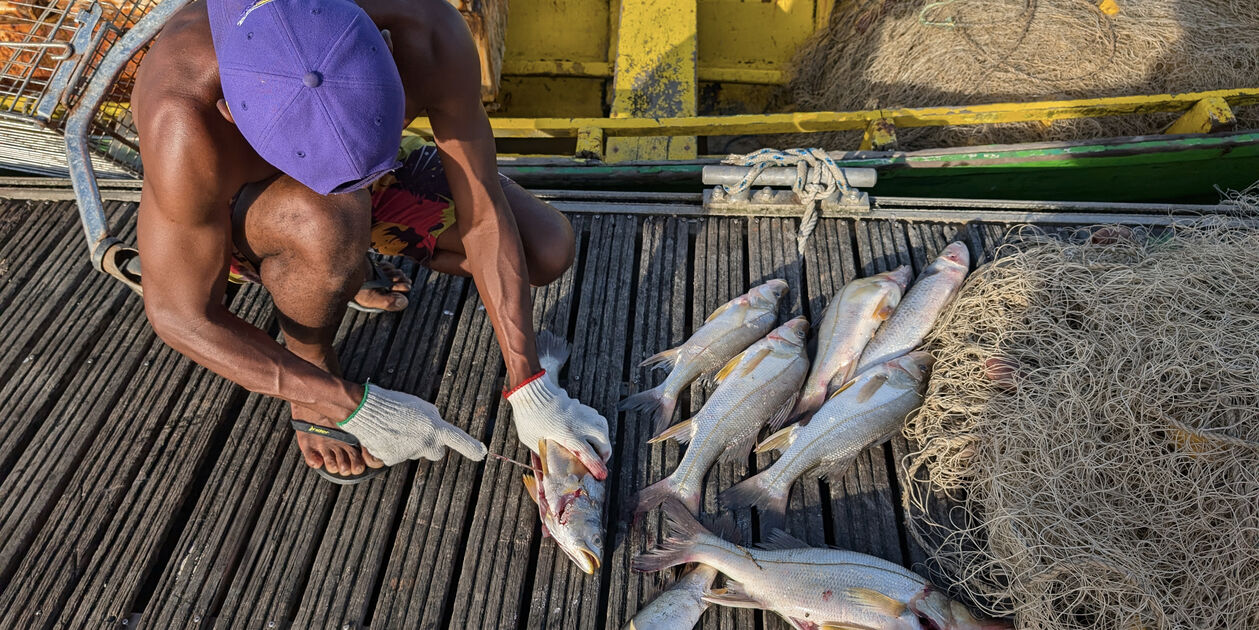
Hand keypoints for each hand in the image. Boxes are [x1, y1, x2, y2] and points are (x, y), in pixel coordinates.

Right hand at [339, 385, 486, 465]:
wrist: (366, 410)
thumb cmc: (394, 403)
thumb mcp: (421, 407)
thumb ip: (433, 421)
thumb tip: (437, 432)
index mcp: (434, 427)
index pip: (457, 439)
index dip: (471, 447)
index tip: (481, 453)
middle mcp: (425, 443)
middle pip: (436, 452)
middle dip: (431, 446)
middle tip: (418, 433)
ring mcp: (409, 453)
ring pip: (414, 453)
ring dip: (409, 444)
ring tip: (396, 428)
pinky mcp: (393, 459)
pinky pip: (397, 456)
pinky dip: (393, 448)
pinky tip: (386, 436)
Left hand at [505, 372, 611, 478]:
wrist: (530, 391)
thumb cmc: (528, 417)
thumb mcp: (533, 440)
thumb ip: (545, 451)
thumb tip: (549, 463)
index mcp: (567, 435)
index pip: (588, 454)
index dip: (597, 466)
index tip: (601, 475)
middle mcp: (578, 424)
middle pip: (603, 439)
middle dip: (605, 452)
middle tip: (600, 460)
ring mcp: (581, 413)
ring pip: (602, 425)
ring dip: (603, 438)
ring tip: (598, 446)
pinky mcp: (579, 405)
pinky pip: (595, 416)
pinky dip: (597, 425)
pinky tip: (590, 430)